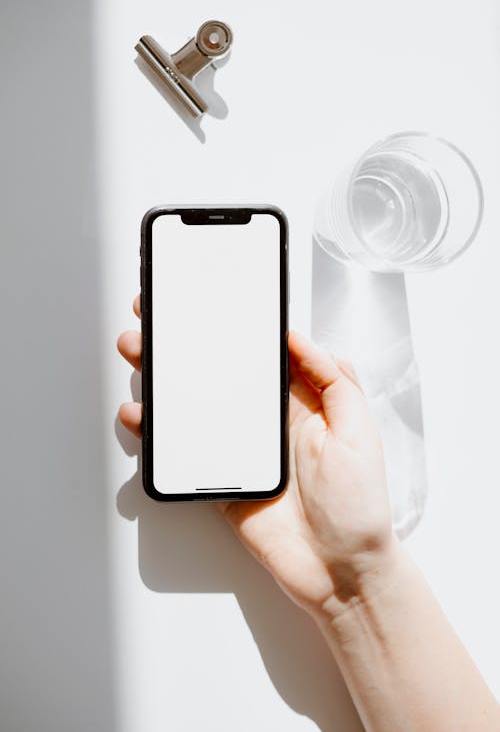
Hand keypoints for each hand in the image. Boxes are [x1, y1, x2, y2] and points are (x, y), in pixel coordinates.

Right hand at [118, 297, 398, 621]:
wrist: (339, 572)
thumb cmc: (358, 504)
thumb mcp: (358, 430)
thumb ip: (333, 379)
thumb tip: (297, 336)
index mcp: (299, 401)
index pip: (259, 354)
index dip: (232, 327)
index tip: (205, 301)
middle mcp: (264, 420)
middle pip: (217, 374)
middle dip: (184, 345)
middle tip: (156, 319)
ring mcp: (238, 450)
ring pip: (193, 406)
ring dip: (162, 380)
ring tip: (138, 353)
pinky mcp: (218, 480)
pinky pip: (182, 451)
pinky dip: (155, 434)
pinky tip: (140, 414)